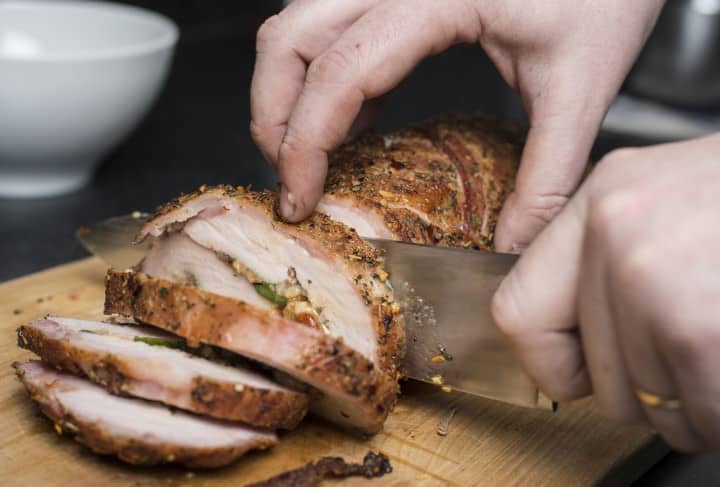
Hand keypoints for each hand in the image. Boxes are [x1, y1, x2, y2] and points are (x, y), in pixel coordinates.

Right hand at [250, 0, 663, 248]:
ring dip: (286, 92)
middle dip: (273, 115)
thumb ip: (545, 177)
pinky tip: (352, 122)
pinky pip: (328, 25)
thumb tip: (510, 246)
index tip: (300, 197)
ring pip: (295, 24)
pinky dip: (321, 78)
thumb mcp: (581, 89)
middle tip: (292, 179)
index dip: (304, 141)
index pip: (338, 72)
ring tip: (311, 155)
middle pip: (289, 38)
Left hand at [491, 134, 719, 450]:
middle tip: (689, 362)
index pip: (516, 312)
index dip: (549, 362)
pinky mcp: (700, 328)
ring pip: (645, 404)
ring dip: (691, 404)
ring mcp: (658, 279)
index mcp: (601, 200)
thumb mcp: (667, 203)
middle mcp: (617, 232)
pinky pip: (699, 417)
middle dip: (642, 392)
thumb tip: (561, 343)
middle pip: (591, 374)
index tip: (577, 372)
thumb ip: (604, 263)